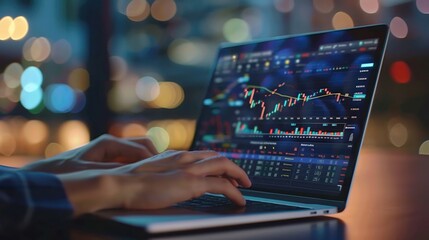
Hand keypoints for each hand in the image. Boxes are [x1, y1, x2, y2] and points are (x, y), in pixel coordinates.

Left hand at [23, 134, 157, 173]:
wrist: (42, 176)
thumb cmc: (63, 173)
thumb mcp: (91, 173)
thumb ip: (114, 170)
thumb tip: (137, 169)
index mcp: (108, 143)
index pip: (141, 148)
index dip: (154, 159)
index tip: (164, 170)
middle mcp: (110, 144)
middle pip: (143, 145)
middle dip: (156, 156)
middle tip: (166, 170)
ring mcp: (109, 151)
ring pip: (138, 151)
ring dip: (148, 161)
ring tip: (157, 174)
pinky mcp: (107, 159)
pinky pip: (129, 160)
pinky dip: (139, 166)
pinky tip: (141, 177)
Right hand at [59, 150, 251, 215]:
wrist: (120, 184)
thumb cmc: (129, 183)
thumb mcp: (149, 175)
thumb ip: (163, 175)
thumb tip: (170, 183)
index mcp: (175, 156)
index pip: (203, 155)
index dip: (217, 163)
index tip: (224, 171)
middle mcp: (185, 157)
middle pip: (217, 157)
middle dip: (233, 167)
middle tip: (241, 178)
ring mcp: (189, 168)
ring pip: (224, 166)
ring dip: (239, 175)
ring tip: (246, 186)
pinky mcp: (191, 182)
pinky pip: (222, 185)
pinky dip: (235, 192)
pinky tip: (240, 199)